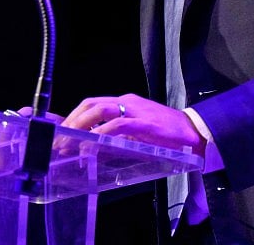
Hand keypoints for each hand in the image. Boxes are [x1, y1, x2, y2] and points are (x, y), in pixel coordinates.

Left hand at [60, 93, 205, 155]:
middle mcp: (127, 102)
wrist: (194, 132)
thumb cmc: (166, 135)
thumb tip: (94, 151)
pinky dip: (103, 133)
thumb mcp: (137, 135)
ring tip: (71, 142)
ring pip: (100, 110)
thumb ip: (117, 140)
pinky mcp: (145, 122)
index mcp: (124, 103)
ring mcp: (135, 110)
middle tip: (60, 140)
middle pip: (90, 104)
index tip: (59, 131)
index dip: (72, 116)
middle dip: (72, 121)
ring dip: (82, 126)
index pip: (91, 104)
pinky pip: (118, 124)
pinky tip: (94, 143)